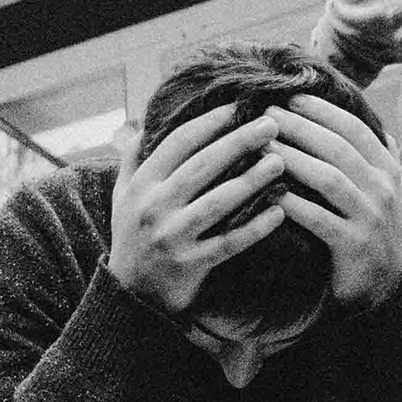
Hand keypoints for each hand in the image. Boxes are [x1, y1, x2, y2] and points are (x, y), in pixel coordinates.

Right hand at [107, 105, 289, 320]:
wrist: (129, 295)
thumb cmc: (131, 237)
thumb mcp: (122, 194)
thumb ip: (133, 157)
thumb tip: (144, 120)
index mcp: (142, 184)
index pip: (179, 143)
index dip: (210, 122)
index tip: (238, 106)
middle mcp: (155, 207)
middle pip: (203, 166)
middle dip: (239, 142)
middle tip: (270, 123)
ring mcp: (173, 237)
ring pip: (219, 202)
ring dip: (252, 180)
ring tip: (280, 162)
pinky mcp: (191, 264)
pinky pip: (229, 242)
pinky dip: (255, 228)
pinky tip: (280, 212)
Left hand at [261, 96, 401, 311]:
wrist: (382, 285)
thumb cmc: (371, 230)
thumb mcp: (385, 189)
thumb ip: (380, 157)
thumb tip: (374, 122)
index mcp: (388, 169)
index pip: (354, 129)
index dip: (322, 111)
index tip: (291, 98)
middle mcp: (384, 189)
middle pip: (338, 148)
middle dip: (300, 127)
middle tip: (267, 115)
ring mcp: (370, 217)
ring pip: (329, 178)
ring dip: (292, 159)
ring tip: (262, 147)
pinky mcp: (353, 245)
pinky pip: (319, 219)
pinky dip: (293, 204)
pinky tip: (269, 193)